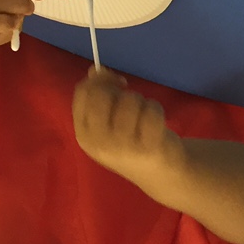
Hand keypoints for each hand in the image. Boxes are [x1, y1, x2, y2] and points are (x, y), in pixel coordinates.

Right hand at [72, 68, 184, 184]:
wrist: (160, 174)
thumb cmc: (131, 143)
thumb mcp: (107, 124)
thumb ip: (98, 98)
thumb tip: (95, 70)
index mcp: (83, 134)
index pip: (83, 92)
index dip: (100, 80)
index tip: (115, 84)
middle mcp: (98, 141)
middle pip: (103, 93)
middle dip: (120, 90)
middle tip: (131, 100)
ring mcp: (123, 145)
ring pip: (131, 99)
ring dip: (141, 101)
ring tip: (144, 118)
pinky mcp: (148, 146)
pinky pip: (152, 108)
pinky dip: (157, 109)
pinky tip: (157, 124)